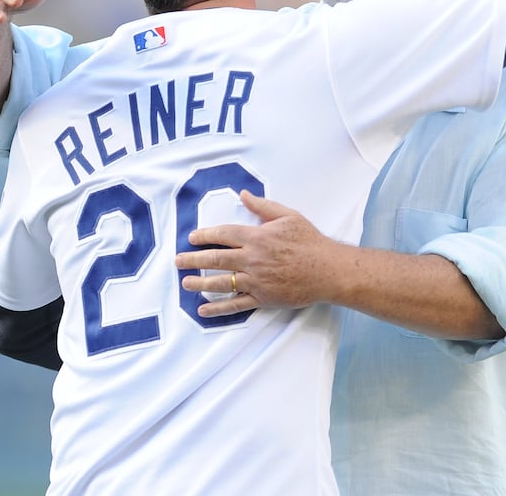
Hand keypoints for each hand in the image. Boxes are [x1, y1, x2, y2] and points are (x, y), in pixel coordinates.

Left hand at [175, 190, 339, 317]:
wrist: (328, 270)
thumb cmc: (309, 241)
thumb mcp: (288, 216)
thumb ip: (263, 206)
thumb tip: (244, 194)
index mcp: (257, 237)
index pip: (223, 235)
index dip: (205, 236)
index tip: (192, 238)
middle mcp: (253, 259)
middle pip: (216, 259)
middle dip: (193, 260)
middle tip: (178, 261)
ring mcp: (256, 281)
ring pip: (221, 283)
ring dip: (200, 283)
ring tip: (185, 283)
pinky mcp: (262, 298)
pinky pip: (236, 305)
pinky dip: (218, 309)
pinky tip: (203, 310)